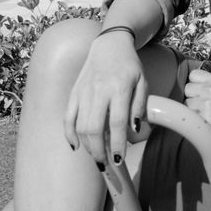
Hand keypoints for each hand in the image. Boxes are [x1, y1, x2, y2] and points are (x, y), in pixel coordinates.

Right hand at [63, 29, 146, 164]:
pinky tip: (76, 146)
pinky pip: (67, 117)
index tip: (120, 160)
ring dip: (87, 146)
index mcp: (119, 88)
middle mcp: (98, 91)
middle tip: (106, 165)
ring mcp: (83, 92)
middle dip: (99, 152)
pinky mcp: (74, 93)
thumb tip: (135, 130)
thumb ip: (140, 106)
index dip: (118, 144)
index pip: (117, 122)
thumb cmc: (129, 66)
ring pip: (80, 126)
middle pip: (94, 128)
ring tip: (97, 157)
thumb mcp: (143, 82)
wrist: (109, 45)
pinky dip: (69, 134)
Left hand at [184, 69, 210, 137]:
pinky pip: (193, 114)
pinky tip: (204, 116)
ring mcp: (206, 104)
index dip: (195, 81)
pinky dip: (196, 115)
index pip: (193, 74)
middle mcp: (209, 90)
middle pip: (188, 88)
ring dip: (193, 106)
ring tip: (202, 109)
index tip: (198, 86)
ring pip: (188, 102)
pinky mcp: (205, 117)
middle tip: (200, 99)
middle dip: (192, 94)